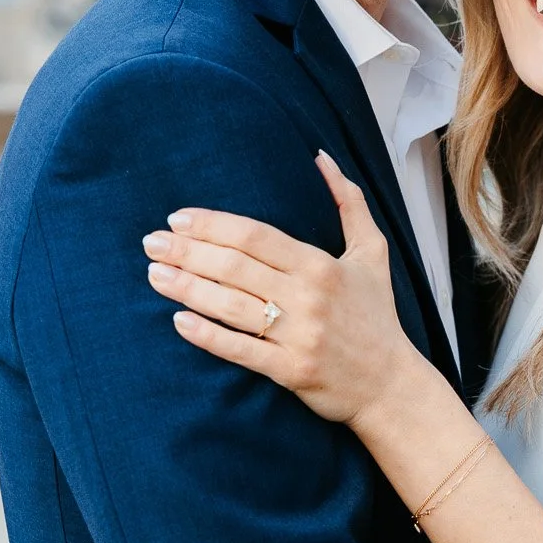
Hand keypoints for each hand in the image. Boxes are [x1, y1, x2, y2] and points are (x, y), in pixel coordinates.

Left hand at [141, 151, 419, 425]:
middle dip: (187, 252)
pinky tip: (178, 321)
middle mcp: (308, 297)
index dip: (212, 225)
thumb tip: (322, 158)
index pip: (255, 236)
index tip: (178, 219)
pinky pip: (241, 350)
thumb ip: (349, 202)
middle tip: (151, 243)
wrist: (391, 385)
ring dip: (187, 288)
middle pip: (235, 266)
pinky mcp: (291, 371)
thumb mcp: (372, 252)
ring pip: (231, 306)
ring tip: (154, 275)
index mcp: (321, 265)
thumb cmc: (376, 316)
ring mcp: (299, 336)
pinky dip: (208, 335)